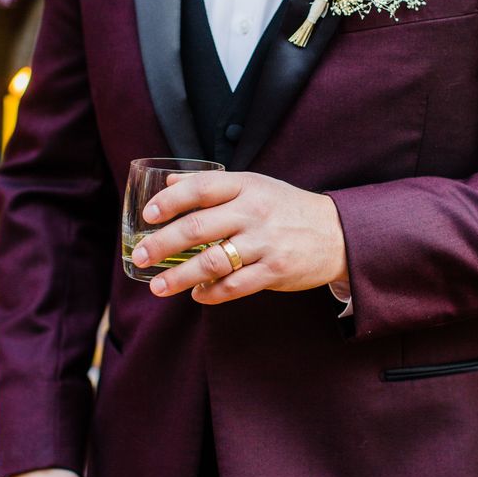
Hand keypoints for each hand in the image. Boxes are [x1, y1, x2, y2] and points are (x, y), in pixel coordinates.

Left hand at [130, 171, 347, 304]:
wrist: (337, 234)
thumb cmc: (287, 209)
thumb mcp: (254, 186)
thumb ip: (212, 185)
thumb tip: (169, 182)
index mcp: (247, 186)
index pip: (201, 187)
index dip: (170, 200)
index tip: (147, 215)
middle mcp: (254, 212)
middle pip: (198, 227)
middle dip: (162, 244)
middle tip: (140, 256)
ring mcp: (265, 242)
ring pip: (213, 261)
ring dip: (180, 277)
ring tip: (157, 286)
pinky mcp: (274, 270)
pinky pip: (234, 286)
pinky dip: (211, 293)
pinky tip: (197, 294)